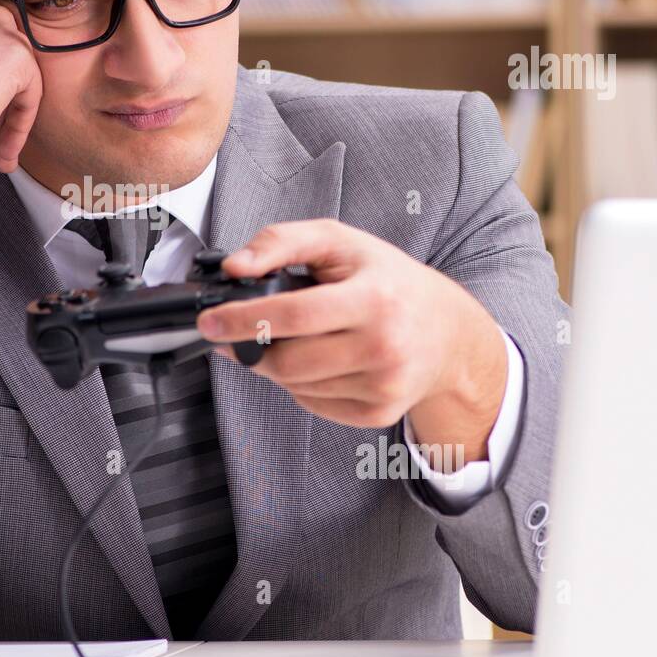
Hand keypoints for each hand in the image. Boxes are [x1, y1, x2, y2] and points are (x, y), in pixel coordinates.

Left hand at [194, 220, 507, 465]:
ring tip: (287, 338)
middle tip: (234, 334)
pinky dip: (299, 383)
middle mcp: (384, 346)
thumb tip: (235, 267)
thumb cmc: (387, 280)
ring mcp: (384, 386)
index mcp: (375, 298)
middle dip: (250, 348)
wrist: (447, 332)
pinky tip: (317, 359)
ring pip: (295, 385)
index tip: (209, 322)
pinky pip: (312, 403)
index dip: (242, 319)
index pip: (294, 314)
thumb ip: (282, 242)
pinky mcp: (379, 413)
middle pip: (288, 361)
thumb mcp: (340, 242)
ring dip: (274, 364)